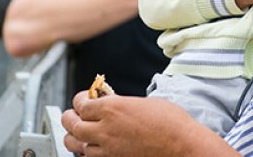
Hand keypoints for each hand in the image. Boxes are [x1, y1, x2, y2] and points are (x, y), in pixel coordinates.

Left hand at [62, 92, 231, 156]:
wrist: (183, 146)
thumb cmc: (171, 124)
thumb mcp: (144, 103)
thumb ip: (121, 104)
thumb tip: (111, 103)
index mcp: (112, 108)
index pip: (80, 104)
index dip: (79, 101)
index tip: (83, 100)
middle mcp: (105, 129)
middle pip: (72, 124)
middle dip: (69, 118)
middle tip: (72, 116)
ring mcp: (108, 150)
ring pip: (75, 145)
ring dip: (74, 138)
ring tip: (77, 134)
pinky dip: (86, 154)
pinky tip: (92, 149)